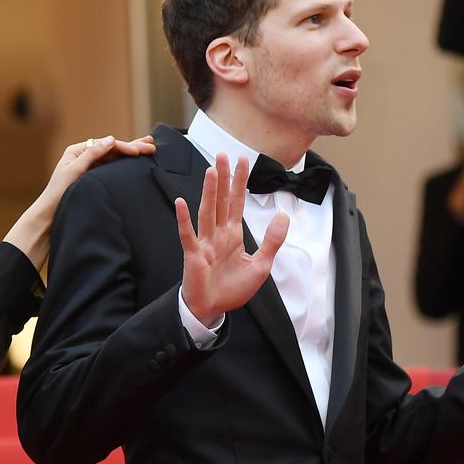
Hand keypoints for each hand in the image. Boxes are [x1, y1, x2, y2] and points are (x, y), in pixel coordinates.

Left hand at [3, 135, 155, 268]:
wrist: (49, 215)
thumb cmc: (58, 194)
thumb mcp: (74, 171)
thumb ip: (92, 155)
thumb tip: (111, 139)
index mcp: (77, 151)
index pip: (105, 145)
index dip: (123, 147)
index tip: (139, 151)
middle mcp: (84, 157)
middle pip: (112, 150)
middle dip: (132, 147)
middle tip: (152, 145)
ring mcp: (89, 168)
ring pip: (114, 159)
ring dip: (131, 155)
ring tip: (149, 148)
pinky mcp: (93, 180)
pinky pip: (111, 169)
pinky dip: (124, 165)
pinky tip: (135, 162)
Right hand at [176, 154, 287, 324]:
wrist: (213, 309)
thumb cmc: (232, 289)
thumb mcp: (260, 265)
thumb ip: (272, 241)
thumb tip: (283, 216)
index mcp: (233, 234)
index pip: (237, 202)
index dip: (240, 182)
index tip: (243, 160)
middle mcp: (218, 234)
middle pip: (222, 200)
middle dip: (224, 178)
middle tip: (223, 154)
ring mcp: (205, 242)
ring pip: (208, 212)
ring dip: (210, 191)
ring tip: (212, 171)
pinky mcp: (194, 255)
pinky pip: (188, 235)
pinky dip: (184, 219)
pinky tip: (181, 203)